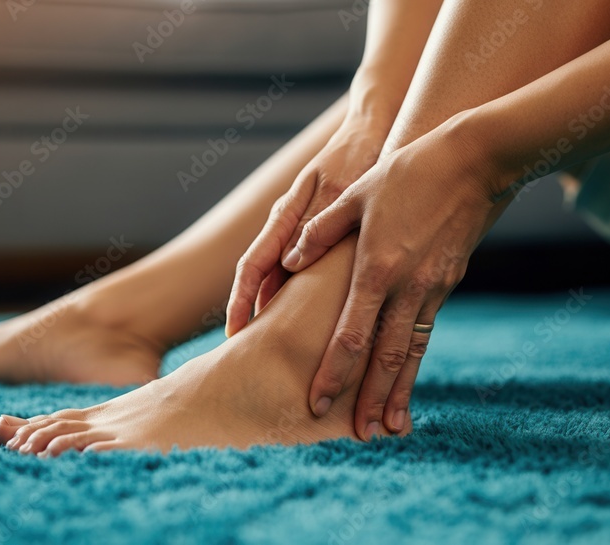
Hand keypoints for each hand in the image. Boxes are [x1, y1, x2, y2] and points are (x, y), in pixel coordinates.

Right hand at [225, 116, 388, 336]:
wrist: (374, 134)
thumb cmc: (357, 157)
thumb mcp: (339, 188)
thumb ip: (316, 223)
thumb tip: (289, 264)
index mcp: (284, 217)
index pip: (252, 266)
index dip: (241, 301)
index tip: (235, 333)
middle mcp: (287, 228)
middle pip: (262, 280)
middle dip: (253, 316)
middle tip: (252, 355)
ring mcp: (301, 233)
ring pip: (282, 281)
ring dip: (277, 312)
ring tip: (279, 349)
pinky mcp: (319, 237)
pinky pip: (303, 273)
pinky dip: (301, 298)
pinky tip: (314, 323)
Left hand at [283, 118, 509, 439]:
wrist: (474, 161)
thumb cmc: (408, 172)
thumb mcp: (356, 194)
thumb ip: (320, 232)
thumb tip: (290, 262)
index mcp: (377, 268)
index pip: (350, 334)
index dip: (333, 372)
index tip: (318, 402)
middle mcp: (407, 287)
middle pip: (385, 357)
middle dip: (370, 400)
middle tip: (360, 437)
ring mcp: (433, 289)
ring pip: (411, 352)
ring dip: (398, 392)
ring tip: (390, 427)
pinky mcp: (448, 284)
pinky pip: (426, 332)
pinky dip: (416, 362)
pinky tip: (408, 382)